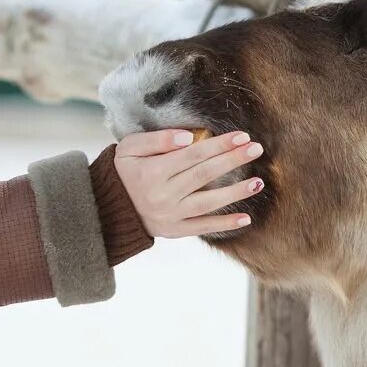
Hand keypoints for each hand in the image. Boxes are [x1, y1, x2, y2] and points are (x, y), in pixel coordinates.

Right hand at [115, 129, 264, 237]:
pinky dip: (225, 224)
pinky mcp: (174, 230)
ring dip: (236, 193)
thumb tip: (189, 137)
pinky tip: (246, 218)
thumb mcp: (130, 148)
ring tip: (258, 182)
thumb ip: (158, 139)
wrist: (108, 208)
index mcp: (153, 171)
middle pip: (205, 175)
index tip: (241, 136)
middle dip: (233, 160)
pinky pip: (203, 227)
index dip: (219, 145)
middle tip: (256, 149)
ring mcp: (170, 215)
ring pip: (208, 203)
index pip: (193, 155)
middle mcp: (163, 194)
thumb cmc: (123, 171)